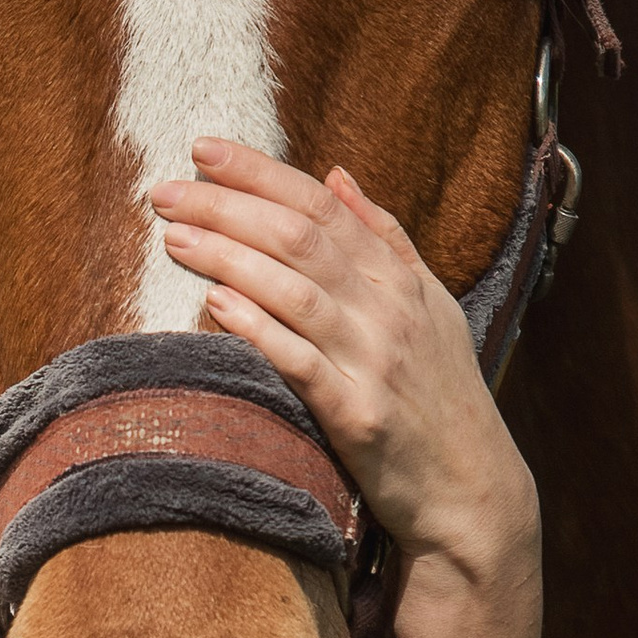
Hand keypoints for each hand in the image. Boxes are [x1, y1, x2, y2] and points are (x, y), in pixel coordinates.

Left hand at [151, 140, 538, 596]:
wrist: (471, 488)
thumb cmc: (441, 395)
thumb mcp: (428, 305)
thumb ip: (384, 238)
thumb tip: (336, 176)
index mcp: (397, 279)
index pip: (321, 206)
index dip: (260, 173)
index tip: (203, 149)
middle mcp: (388, 311)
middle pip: (301, 239)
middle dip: (229, 206)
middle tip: (166, 190)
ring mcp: (375, 362)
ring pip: (295, 291)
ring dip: (230, 257)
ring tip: (174, 235)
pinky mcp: (359, 416)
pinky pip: (300, 363)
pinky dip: (259, 329)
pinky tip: (216, 303)